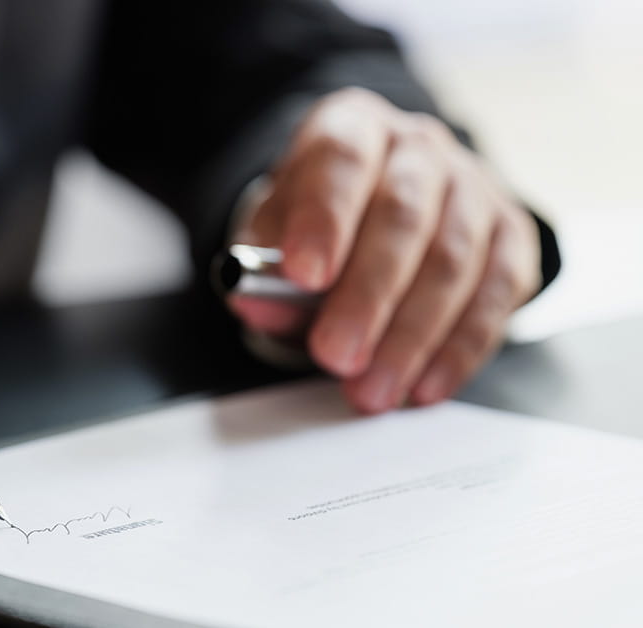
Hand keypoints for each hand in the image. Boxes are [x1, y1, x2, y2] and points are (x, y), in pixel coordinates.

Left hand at [228, 88, 540, 413]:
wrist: (376, 205)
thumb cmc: (320, 222)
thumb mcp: (276, 233)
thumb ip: (263, 269)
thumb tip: (257, 306)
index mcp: (352, 126)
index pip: (342, 159)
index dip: (324, 218)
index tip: (301, 275)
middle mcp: (418, 148)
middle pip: (403, 215)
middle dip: (367, 295)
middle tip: (335, 356)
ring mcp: (473, 186)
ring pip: (453, 259)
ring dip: (411, 336)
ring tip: (372, 390)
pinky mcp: (511, 235)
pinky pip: (495, 295)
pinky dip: (459, 348)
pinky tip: (424, 386)